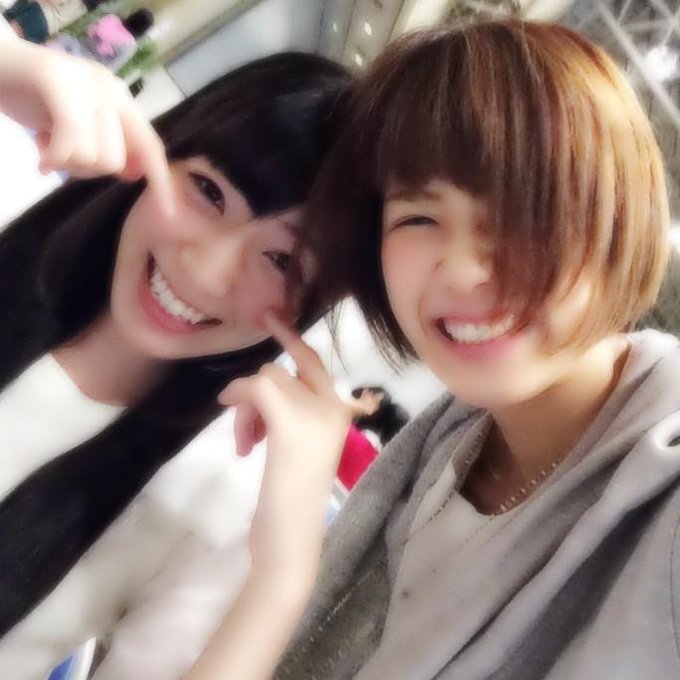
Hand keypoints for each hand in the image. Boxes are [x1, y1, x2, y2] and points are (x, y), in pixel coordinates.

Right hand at [0, 33, 173, 211]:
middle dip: (84, 169)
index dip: (159, 180)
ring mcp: (86, 83)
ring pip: (94, 156)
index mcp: (121, 100)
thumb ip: (107, 145)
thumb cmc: (34, 99)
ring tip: (47, 144)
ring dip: (65, 163)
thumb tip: (134, 174)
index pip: (150, 145)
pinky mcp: (57, 81)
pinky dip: (54, 159)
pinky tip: (41, 159)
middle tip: (59, 154)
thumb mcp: (78, 127)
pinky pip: (71, 142)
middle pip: (116, 160)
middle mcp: (110, 89)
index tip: (167, 211)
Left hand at [219, 314, 350, 585]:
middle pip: (289, 367)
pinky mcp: (291, 422)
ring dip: (246, 408)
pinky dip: (240, 403)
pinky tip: (241, 438)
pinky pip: (258, 388)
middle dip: (258, 382)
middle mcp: (334, 407)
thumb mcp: (300, 450)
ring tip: (247, 445)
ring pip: (268, 378)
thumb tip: (262, 394)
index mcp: (340, 414)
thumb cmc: (293, 501)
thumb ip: (293, 416)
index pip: (316, 364)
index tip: (273, 318)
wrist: (293, 539)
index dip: (292, 339)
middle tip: (233, 397)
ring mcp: (316, 413)